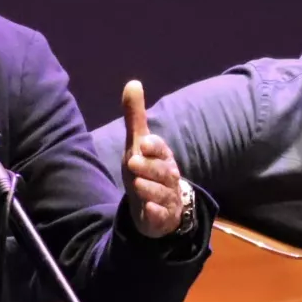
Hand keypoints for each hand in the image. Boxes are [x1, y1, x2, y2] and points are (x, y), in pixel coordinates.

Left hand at [120, 80, 186, 238]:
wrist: (160, 207)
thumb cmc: (147, 170)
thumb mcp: (138, 145)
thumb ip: (136, 117)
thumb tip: (133, 82)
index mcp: (163, 158)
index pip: (161, 150)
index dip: (155, 147)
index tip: (143, 143)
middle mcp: (168, 177)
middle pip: (162, 171)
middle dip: (149, 167)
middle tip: (132, 161)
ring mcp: (167, 198)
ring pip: (162, 193)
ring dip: (150, 188)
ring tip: (137, 184)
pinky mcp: (163, 218)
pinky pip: (162, 216)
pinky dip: (156, 213)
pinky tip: (148, 210)